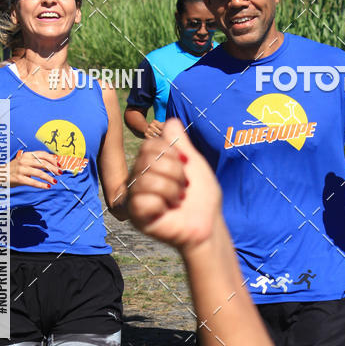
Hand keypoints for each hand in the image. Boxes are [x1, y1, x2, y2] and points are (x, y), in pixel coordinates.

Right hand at [8, 149, 60, 188]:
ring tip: (55, 181)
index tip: (60, 164)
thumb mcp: (25, 161)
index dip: (53, 159)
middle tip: (60, 173)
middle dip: (53, 168)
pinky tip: (47, 187)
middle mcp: (24, 160)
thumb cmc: (15, 168)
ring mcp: (21, 169)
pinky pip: (32, 182)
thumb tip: (53, 162)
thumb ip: (36, 161)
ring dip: (49, 177)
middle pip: (43, 163)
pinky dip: (41, 185)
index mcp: (27, 155)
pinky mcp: (18, 179)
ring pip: (39, 173)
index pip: (43, 155)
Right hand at [128, 119, 221, 251]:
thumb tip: (171, 121)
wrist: (209, 224)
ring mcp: (135, 198)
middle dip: (175, 172)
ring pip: (147, 179)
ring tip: (178, 200)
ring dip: (172, 189)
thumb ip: (181, 143)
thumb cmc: (202, 198)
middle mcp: (138, 179)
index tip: (185, 169)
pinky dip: (163, 204)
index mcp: (149, 165)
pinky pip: (144, 199)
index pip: (150, 145)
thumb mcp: (194, 163)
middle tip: (184, 188)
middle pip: (148, 159)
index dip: (173, 155)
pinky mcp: (136, 216)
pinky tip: (168, 212)